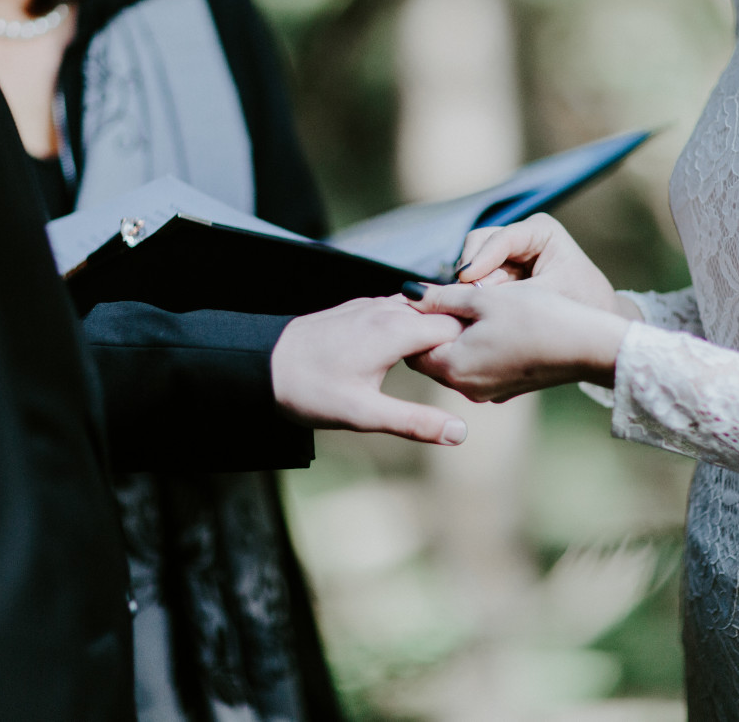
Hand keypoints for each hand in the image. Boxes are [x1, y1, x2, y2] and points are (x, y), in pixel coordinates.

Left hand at [272, 297, 467, 443]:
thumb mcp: (364, 414)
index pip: (456, 326)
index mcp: (396, 330)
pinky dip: (412, 324)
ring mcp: (370, 306)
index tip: (477, 370)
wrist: (261, 364)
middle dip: (457, 339)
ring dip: (435, 330)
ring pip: (420, 311)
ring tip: (444, 360)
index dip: (470, 346)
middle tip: (468, 369)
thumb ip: (415, 422)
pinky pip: (398, 309)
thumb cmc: (309, 389)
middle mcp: (386, 310)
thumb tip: (459, 433)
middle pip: (441, 315)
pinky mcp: (357, 309)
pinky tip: (409, 348)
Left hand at [405, 281, 629, 401]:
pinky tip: (491, 325)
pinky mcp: (505, 389)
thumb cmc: (536, 317)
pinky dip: (475, 348)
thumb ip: (443, 297)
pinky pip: (477, 368)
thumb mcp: (484, 298)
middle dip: (433, 329)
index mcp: (453, 366)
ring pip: (455, 362)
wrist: (585, 346)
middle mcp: (464, 387)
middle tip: (443, 296)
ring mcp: (486, 392)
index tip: (423, 295)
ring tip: (467, 307)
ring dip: (455, 338)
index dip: (413, 320)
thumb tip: (410, 293)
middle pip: (431, 356)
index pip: (412, 346)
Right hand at [455, 214, 638, 318]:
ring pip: (474, 259)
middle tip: (471, 297)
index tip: (465, 278)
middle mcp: (521, 235)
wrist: (593, 320)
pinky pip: (477, 277)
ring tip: (478, 304)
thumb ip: (512, 293)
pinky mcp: (500, 270)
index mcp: (541, 230)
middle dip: (473, 269)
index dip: (482, 257)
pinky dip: (474, 291)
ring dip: (471, 282)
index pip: (502, 238)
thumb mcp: (550, 296)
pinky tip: (477, 307)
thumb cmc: (582, 302)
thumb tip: (472, 294)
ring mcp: (508, 252)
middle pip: (480, 242)